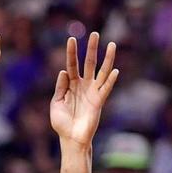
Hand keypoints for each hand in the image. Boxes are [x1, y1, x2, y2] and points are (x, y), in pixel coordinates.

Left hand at [51, 32, 118, 147]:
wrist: (71, 138)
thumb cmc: (62, 123)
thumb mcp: (56, 103)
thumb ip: (60, 87)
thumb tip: (63, 71)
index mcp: (71, 85)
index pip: (72, 64)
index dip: (71, 52)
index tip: (72, 38)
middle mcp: (84, 85)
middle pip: (89, 63)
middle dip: (92, 49)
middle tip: (95, 34)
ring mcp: (93, 92)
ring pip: (101, 71)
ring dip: (107, 59)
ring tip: (111, 44)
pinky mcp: (99, 102)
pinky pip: (105, 89)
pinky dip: (110, 80)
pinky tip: (114, 70)